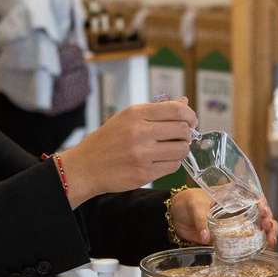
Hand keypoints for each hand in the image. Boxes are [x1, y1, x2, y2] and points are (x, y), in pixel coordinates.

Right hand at [60, 99, 196, 206]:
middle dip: (186, 134)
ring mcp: (142, 154)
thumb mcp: (127, 118)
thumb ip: (156, 110)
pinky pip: (173, 166)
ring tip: (171, 149)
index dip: (190, 116)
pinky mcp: (144, 174)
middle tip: (180, 137)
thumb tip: (184, 102)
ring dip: (181, 150)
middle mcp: (139, 132)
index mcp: (135, 114)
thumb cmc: (108, 140)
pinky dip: (172, 163)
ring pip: (181, 150)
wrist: (86, 167)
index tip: (191, 121)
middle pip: (182, 130)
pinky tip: (162, 160)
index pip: (177, 110)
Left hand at [169, 190, 277, 247]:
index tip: (263, 212)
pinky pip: (247, 238)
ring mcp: (236, 221)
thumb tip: (206, 237)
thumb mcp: (194, 206)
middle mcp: (238, 206)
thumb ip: (200, 220)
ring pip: (259, 225)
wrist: (174, 216)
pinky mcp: (231, 234)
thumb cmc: (186, 202)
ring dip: (268, 232)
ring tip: (270, 240)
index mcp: (231, 193)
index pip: (253, 195)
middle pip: (261, 211)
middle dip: (269, 220)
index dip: (262, 203)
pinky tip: (265, 247)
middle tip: (268, 228)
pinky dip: (258, 242)